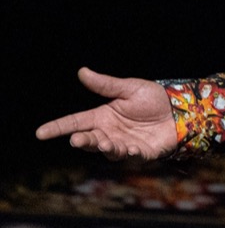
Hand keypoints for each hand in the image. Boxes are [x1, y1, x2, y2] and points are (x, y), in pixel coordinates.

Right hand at [35, 67, 179, 160]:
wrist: (181, 109)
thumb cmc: (154, 99)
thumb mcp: (129, 89)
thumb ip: (106, 85)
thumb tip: (82, 71)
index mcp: (102, 117)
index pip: (75, 122)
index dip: (58, 128)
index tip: (40, 133)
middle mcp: (109, 132)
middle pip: (88, 139)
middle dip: (82, 141)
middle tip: (78, 140)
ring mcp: (124, 144)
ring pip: (107, 150)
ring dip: (105, 147)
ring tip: (105, 143)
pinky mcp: (141, 153)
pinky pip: (131, 156)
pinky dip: (129, 153)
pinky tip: (130, 148)